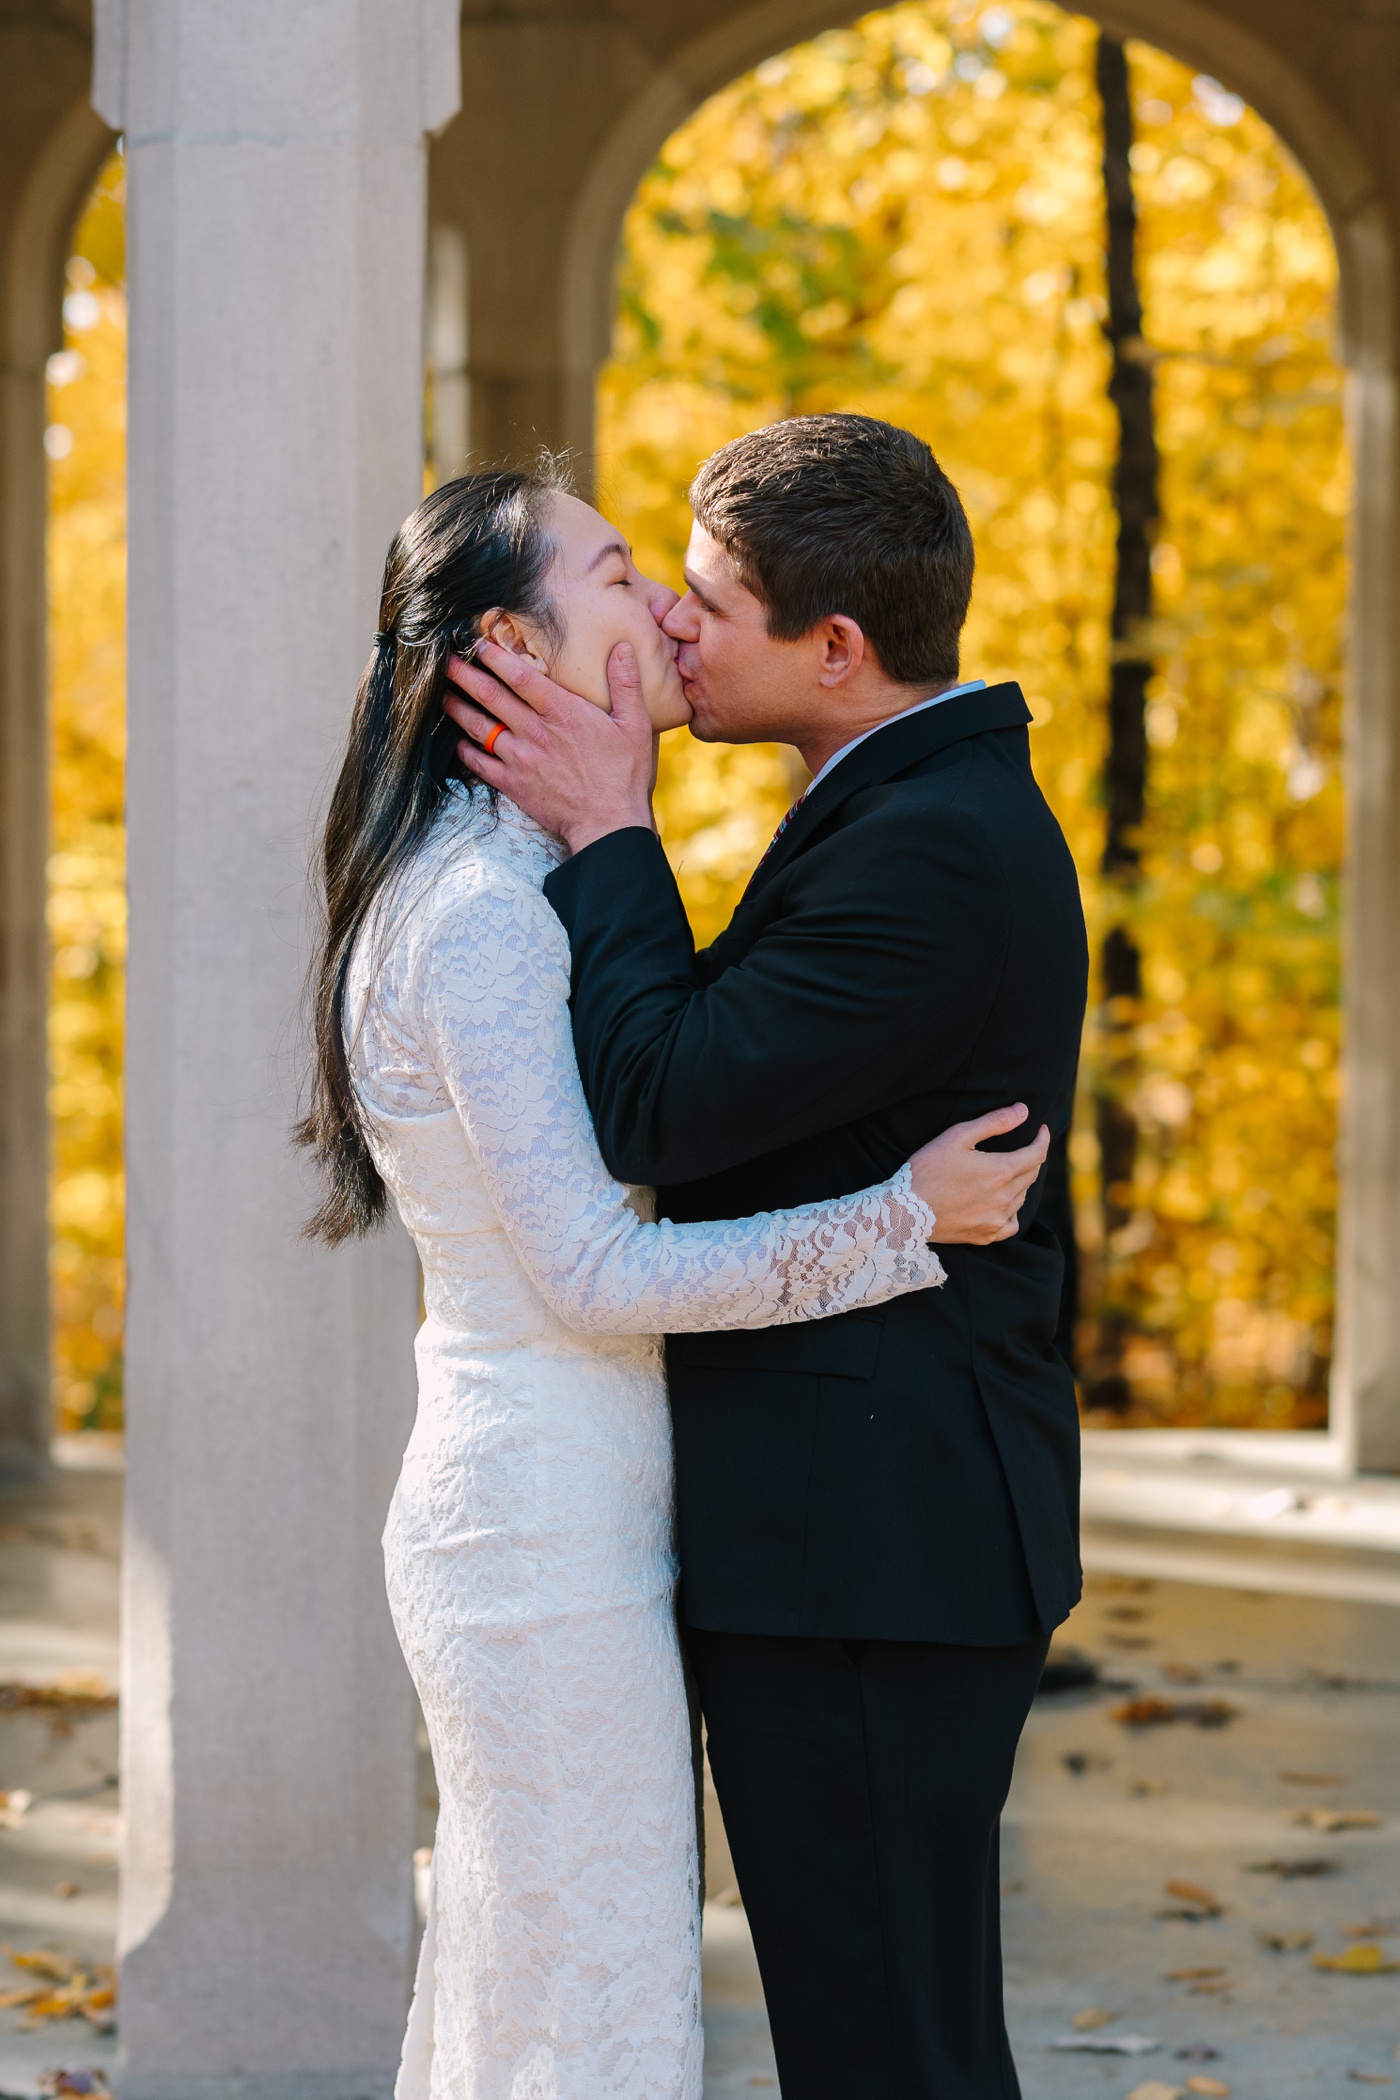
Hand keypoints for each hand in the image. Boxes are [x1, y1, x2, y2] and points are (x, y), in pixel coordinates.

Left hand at [444, 637, 654, 852]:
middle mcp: (534, 732)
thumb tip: (622, 647)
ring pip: (479, 727)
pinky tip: (458, 741)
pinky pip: (479, 763)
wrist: (608, 824)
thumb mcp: (635, 726)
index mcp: (562, 712)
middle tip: (446, 661)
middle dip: (465, 675)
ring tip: (442, 695)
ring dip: (458, 708)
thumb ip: (626, 684)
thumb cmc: (624, 776)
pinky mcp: (513, 784)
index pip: (520, 676)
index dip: (495, 656)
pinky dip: (465, 750)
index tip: (478, 643)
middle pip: (491, 696)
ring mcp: (520, 759)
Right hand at [909, 1105, 1050, 1244]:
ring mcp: (997, 1219)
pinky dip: (1012, 1212)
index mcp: (1001, 1170)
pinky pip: (1012, 1224)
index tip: (1041, 1130)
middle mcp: (1005, 1197)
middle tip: (1024, 1148)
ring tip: (1008, 1173)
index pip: (1037, 1153)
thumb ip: (994, 1122)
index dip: (1042, 1139)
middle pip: (1031, 1174)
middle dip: (1032, 1157)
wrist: (905, 1210)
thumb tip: (1023, 1111)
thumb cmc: (928, 1169)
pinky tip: (1002, 1204)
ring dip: (1021, 1182)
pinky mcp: (986, 1235)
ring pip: (1023, 1197)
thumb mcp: (957, 1136)